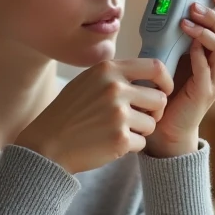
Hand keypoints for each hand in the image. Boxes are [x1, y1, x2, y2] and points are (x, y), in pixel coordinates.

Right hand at [15, 59, 173, 173]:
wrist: (48, 144)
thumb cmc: (68, 113)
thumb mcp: (87, 81)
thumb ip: (114, 75)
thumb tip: (147, 73)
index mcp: (108, 70)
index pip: (155, 67)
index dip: (166, 80)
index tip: (164, 90)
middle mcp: (115, 88)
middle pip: (160, 98)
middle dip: (154, 112)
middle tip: (139, 119)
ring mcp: (118, 114)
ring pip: (152, 123)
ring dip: (140, 131)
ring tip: (117, 131)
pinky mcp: (120, 139)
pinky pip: (142, 142)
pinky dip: (130, 146)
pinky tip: (110, 144)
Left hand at [143, 0, 214, 157]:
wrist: (164, 125)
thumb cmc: (167, 85)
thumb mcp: (167, 47)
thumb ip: (165, 20)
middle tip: (196, 5)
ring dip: (208, 31)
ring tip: (186, 21)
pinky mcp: (204, 94)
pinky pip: (208, 71)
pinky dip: (199, 56)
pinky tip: (187, 47)